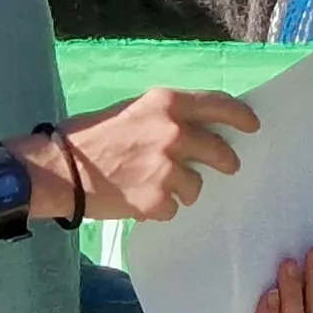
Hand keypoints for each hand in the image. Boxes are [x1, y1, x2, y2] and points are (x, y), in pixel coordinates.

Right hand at [35, 87, 260, 221]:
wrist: (59, 169)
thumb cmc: (90, 136)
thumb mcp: (132, 111)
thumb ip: (166, 118)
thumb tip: (197, 130)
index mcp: (166, 104)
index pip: (219, 104)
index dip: (241, 116)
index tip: (253, 125)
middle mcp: (173, 133)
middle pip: (220, 151)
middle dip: (226, 161)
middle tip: (226, 167)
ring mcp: (167, 168)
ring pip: (196, 186)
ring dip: (182, 189)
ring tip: (153, 185)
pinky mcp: (157, 199)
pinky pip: (173, 208)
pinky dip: (159, 208)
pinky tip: (137, 199)